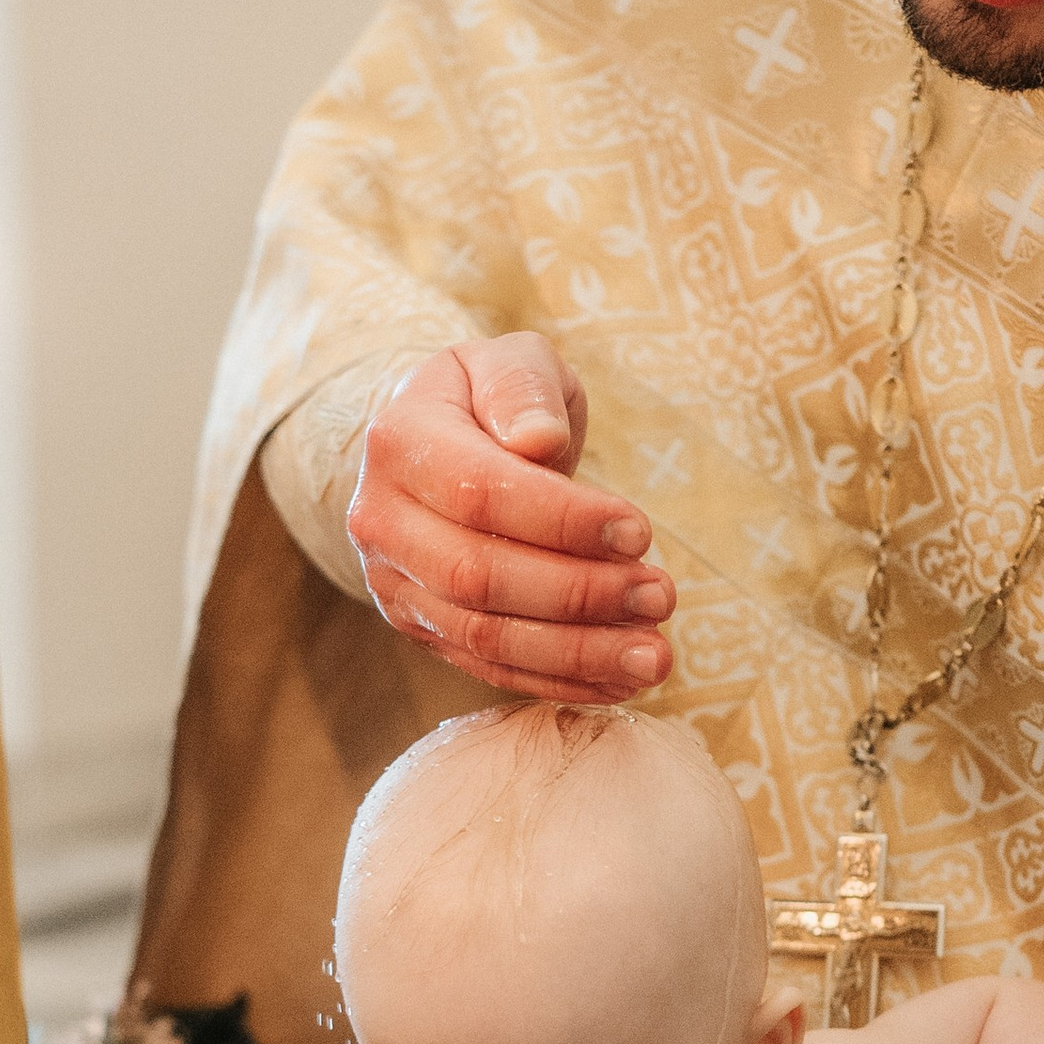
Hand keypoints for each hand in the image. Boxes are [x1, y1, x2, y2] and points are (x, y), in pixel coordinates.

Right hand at [344, 336, 677, 701]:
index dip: (563, 520)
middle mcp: (382, 518)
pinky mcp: (422, 628)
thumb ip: (523, 388)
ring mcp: (394, 582)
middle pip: (479, 576)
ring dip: (578, 652)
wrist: (441, 442)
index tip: (640, 531)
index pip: (479, 492)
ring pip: (484, 635)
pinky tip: (621, 683)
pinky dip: (559, 682)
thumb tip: (538, 442)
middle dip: (580, 595)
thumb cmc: (493, 399)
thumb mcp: (510, 360)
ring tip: (655, 655)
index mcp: (399, 441)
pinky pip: (489, 667)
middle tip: (661, 596)